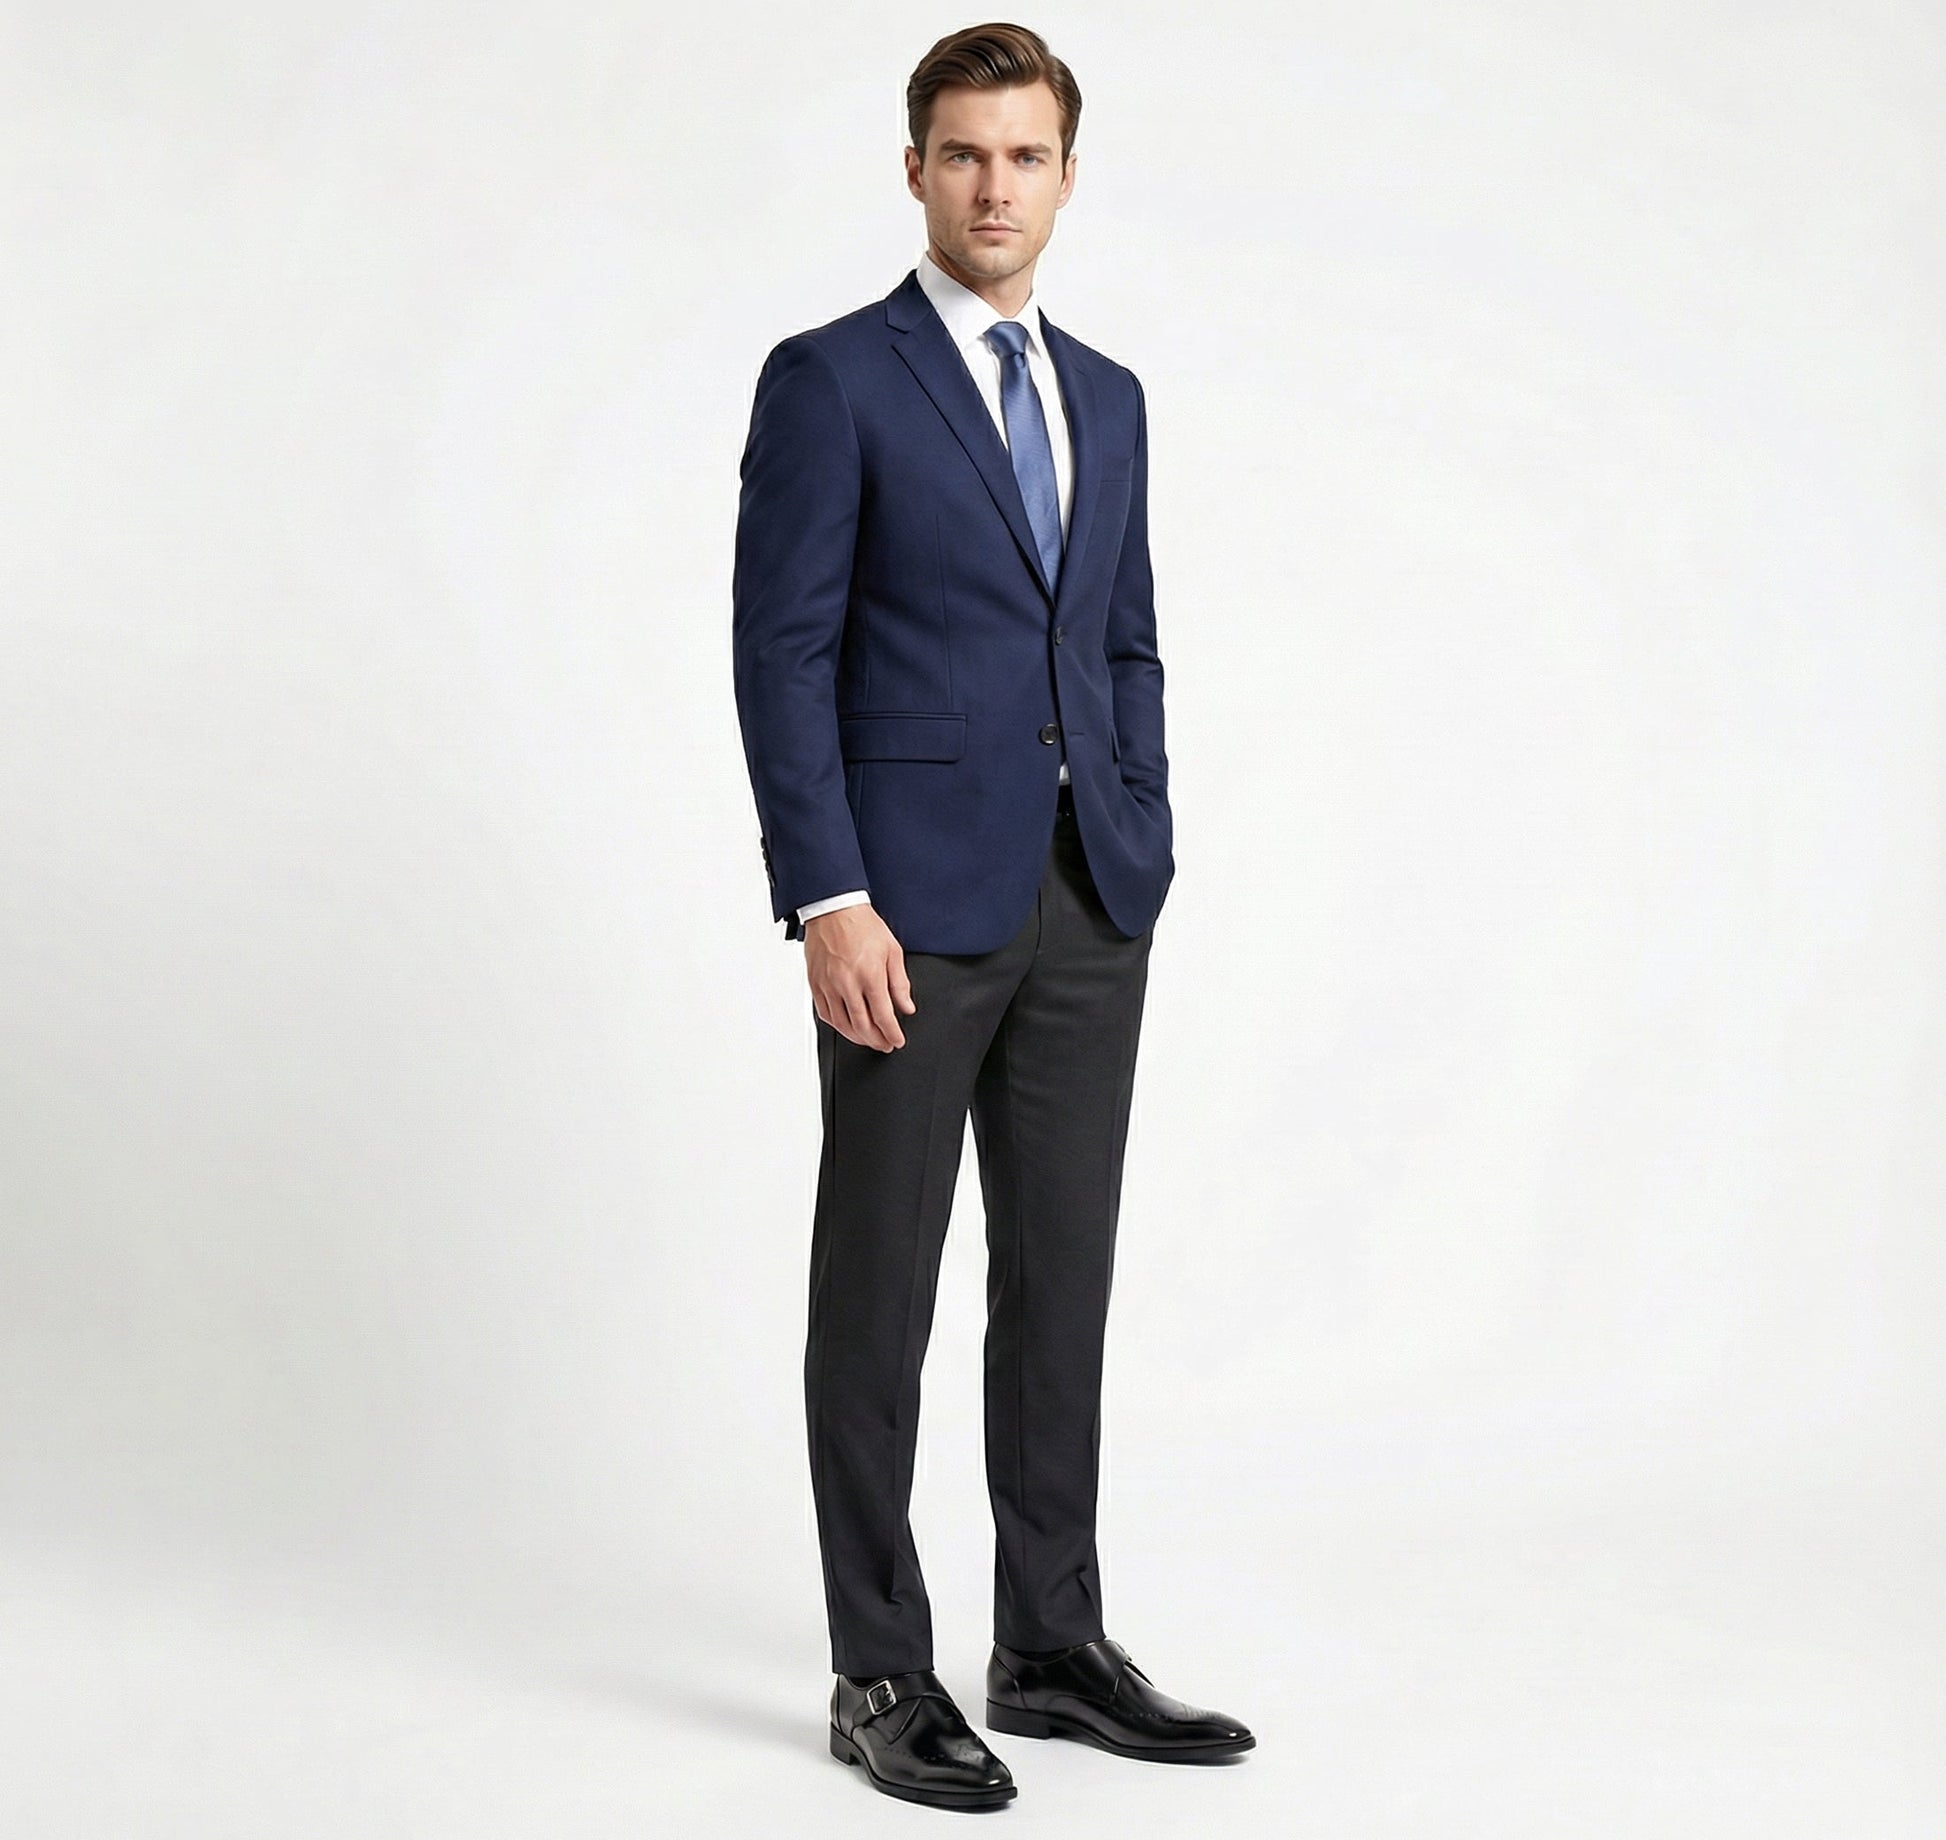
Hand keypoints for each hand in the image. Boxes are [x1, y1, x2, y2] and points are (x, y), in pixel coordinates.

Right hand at [804, 903, 915, 1050]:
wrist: (834, 910)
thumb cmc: (863, 926)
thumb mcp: (892, 951)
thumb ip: (900, 983)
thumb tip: (906, 1006)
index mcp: (870, 975)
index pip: (883, 1016)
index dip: (892, 1034)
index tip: (897, 1040)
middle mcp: (847, 983)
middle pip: (863, 1026)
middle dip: (877, 1041)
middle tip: (885, 1045)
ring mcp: (829, 985)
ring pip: (842, 1025)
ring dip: (857, 1038)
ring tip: (868, 1040)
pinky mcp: (815, 984)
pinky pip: (825, 1014)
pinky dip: (837, 1026)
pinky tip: (846, 1028)